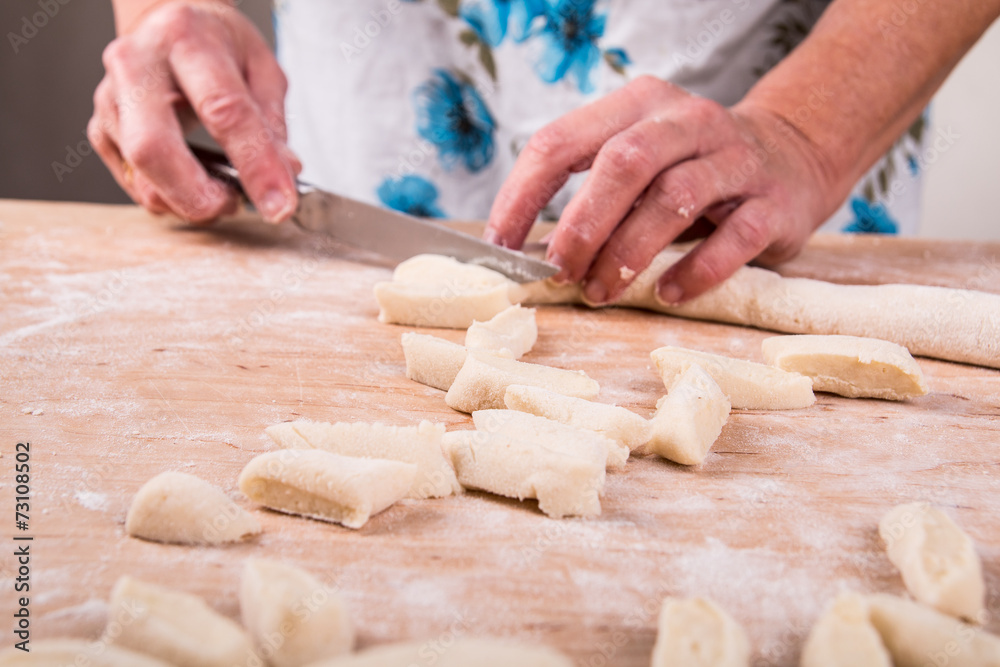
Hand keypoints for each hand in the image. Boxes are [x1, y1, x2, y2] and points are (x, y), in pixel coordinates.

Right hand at [88, 1, 299, 222]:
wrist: (168, 25)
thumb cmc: (215, 45)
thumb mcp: (260, 68)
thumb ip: (272, 122)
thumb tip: (286, 173)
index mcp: (185, 38)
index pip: (222, 110)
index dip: (255, 165)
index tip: (280, 204)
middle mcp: (136, 64)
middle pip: (153, 148)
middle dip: (200, 196)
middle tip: (235, 205)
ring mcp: (110, 99)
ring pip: (139, 174)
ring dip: (187, 202)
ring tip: (220, 194)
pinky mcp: (101, 130)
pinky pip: (133, 182)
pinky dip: (170, 197)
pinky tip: (194, 185)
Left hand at [485, 76, 836, 303]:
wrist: (792, 155)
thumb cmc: (692, 169)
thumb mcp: (640, 161)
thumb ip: (592, 193)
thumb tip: (531, 254)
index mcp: (637, 105)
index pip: (562, 141)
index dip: (523, 196)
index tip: (501, 246)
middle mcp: (687, 121)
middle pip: (622, 163)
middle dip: (581, 225)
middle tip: (558, 273)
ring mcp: (735, 158)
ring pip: (674, 199)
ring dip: (628, 253)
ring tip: (601, 291)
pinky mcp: (773, 201)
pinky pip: (735, 238)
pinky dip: (696, 271)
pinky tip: (669, 292)